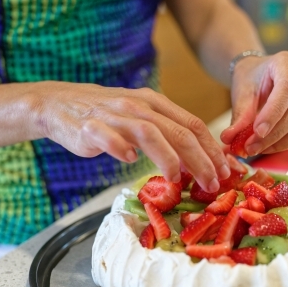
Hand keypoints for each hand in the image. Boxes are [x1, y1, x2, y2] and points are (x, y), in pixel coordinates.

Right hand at [32, 81, 229, 191]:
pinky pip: (108, 136)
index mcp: (156, 103)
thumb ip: (168, 134)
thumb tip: (198, 161)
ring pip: (149, 132)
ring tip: (177, 179)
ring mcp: (114, 115)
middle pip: (178, 132)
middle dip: (200, 159)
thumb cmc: (109, 115)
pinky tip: (129, 162)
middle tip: (212, 183)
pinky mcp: (90, 127)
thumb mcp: (143, 117)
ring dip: (167, 157)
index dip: (212, 149)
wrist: (61, 104)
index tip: (226, 171)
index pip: (193, 124)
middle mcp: (139, 106)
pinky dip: (120, 147)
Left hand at [220, 51, 287, 155]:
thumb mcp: (241, 93)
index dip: (273, 114)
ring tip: (262, 148)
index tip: (257, 132)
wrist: (260, 76)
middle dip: (276, 134)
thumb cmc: (251, 80)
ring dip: (286, 142)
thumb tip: (229, 139)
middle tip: (252, 147)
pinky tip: (276, 146)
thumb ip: (239, 117)